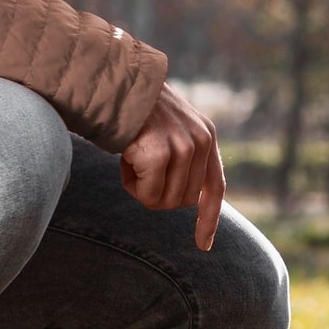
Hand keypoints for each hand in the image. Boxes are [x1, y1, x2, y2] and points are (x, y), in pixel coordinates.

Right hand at [120, 83, 225, 250]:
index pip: (215, 187)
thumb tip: (185, 199)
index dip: (209, 219)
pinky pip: (146, 193)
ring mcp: (182, 148)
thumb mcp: (171, 130)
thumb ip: (185, 157)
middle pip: (183, 201)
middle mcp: (201, 141)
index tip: (204, 245)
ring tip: (133, 159)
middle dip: (158, 195)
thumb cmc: (136, 111)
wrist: (114, 83)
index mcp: (207, 136)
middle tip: (140, 169)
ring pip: (164, 201)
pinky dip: (130, 184)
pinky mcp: (160, 154)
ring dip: (142, 189)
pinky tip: (125, 160)